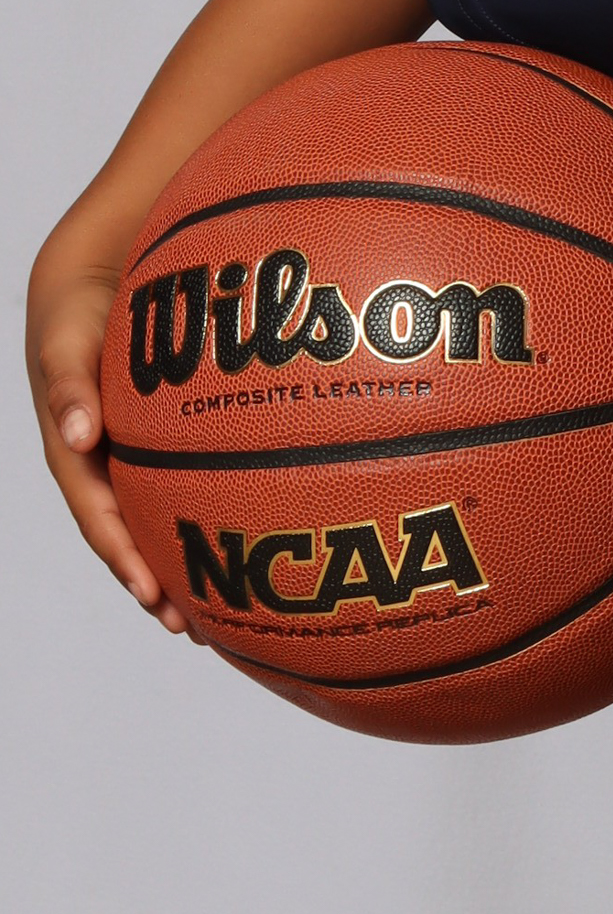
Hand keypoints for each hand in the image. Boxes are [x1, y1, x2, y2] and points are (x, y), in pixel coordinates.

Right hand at [27, 232, 191, 633]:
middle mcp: (104, 465)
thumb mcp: (65, 344)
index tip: (152, 593)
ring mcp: (130, 456)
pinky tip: (247, 536)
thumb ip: (69, 385)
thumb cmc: (75, 315)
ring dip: (182, 563)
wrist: (87, 284)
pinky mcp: (159, 440)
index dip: (124, 557)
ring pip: (157, 519)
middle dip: (157, 585)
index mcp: (76, 454)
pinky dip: (204, 514)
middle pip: (131, 537)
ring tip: (220, 614)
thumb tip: (76, 432)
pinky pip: (182, 484)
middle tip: (193, 628)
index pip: (100, 518)